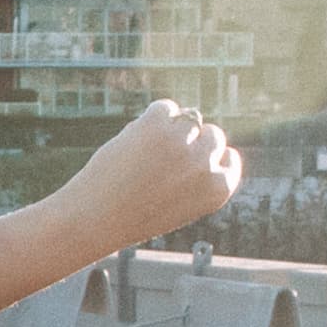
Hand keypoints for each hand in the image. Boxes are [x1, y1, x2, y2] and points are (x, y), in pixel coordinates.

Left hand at [64, 100, 240, 252]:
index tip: (194, 163)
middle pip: (213, 136)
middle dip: (193, 142)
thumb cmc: (132, 218)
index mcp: (217, 190)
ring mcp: (182, 142)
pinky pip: (165, 108)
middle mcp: (206, 165)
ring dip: (171, 129)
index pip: (230, 161)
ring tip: (146, 151)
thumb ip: (192, 176)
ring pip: (189, 120)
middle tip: (165, 155)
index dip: (212, 159)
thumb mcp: (174, 203)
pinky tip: (136, 138)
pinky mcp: (157, 124)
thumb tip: (196, 136)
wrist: (95, 218)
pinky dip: (152, 118)